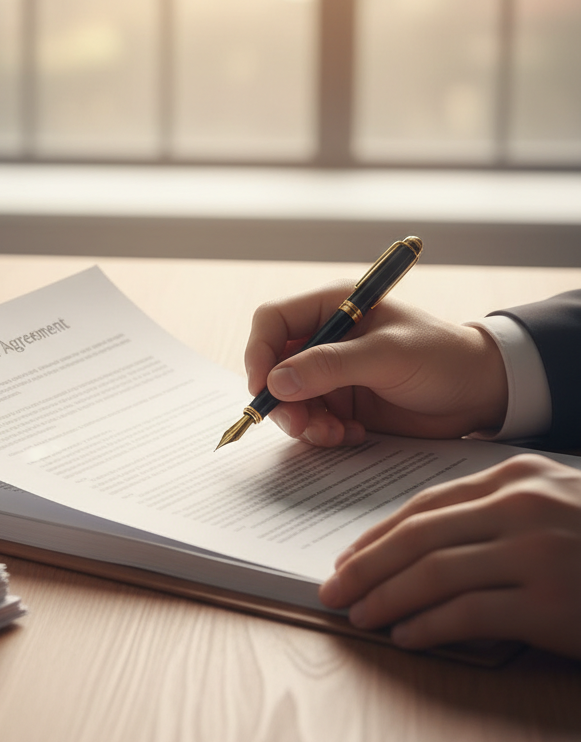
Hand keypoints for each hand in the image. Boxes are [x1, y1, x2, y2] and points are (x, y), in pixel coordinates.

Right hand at [244, 282, 508, 446]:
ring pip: (289, 399)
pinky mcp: (341, 403)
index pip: (272, 322)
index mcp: (332, 306)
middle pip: (273, 366)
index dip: (259, 352)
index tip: (264, 387)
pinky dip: (323, 433)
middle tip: (300, 424)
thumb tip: (277, 382)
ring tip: (334, 435)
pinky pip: (312, 421)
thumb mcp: (388, 356)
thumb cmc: (443, 357)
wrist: (481, 393)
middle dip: (282, 399)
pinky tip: (352, 435)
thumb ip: (331, 366)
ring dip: (303, 422)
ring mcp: (331, 373)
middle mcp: (325, 338)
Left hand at [318, 454, 580, 657]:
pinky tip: (406, 636)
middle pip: (416, 538)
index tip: (349, 557)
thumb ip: (496, 510)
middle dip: (364, 567)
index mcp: (517, 477)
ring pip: (431, 575)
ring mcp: (536, 553)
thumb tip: (422, 541)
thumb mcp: (554, 502)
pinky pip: (467, 614)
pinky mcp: (549, 603)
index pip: (423, 505)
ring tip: (359, 616)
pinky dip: (428, 627)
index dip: (378, 535)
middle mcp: (521, 507)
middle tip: (333, 590)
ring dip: (385, 598)